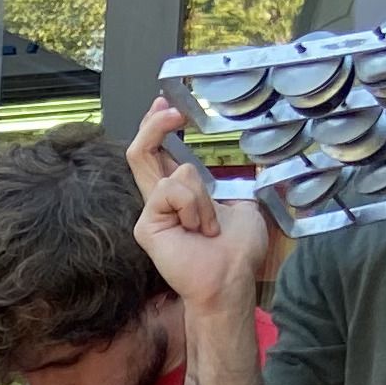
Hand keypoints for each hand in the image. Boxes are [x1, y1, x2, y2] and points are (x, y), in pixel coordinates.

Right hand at [125, 101, 271, 321]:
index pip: (157, 155)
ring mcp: (150, 214)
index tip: (165, 105)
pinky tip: (197, 231)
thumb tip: (245, 164)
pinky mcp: (146, 225)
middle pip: (140, 153)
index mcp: (178, 197)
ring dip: (202, 197)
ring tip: (208, 227)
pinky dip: (193, 207)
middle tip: (171, 110)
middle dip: (154, 125)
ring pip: (174, 174)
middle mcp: (159, 203)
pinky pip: (170, 192)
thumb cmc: (236, 252)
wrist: (229, 278)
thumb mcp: (243, 204)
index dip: (156, 127)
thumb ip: (230, 183)